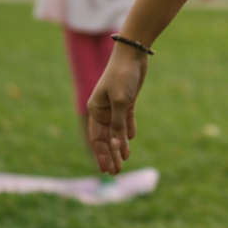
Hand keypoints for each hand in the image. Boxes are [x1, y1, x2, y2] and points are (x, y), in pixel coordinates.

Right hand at [87, 46, 148, 174]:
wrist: (133, 54)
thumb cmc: (122, 76)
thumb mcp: (120, 102)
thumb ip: (118, 125)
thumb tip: (118, 147)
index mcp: (95, 109)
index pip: (97, 138)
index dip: (102, 155)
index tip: (107, 170)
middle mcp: (103, 109)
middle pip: (106, 138)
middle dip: (111, 154)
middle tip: (116, 172)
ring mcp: (115, 105)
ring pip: (116, 131)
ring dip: (120, 146)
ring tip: (124, 160)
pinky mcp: (127, 100)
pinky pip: (126, 120)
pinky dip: (128, 131)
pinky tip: (130, 141)